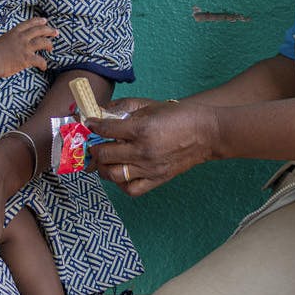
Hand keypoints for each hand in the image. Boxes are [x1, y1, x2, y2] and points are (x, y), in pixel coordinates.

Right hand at [0, 18, 58, 79]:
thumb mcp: (2, 41)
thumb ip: (10, 41)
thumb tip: (14, 45)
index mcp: (14, 32)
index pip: (29, 24)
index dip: (38, 21)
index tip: (45, 20)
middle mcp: (21, 37)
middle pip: (39, 30)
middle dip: (49, 30)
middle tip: (56, 32)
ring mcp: (25, 47)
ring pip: (43, 42)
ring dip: (49, 44)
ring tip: (51, 48)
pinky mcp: (27, 58)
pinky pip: (40, 60)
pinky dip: (43, 64)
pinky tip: (44, 67)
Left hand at [87, 98, 217, 195]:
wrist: (206, 133)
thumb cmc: (179, 116)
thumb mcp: (150, 106)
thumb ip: (124, 109)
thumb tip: (101, 112)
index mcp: (141, 129)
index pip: (106, 130)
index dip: (93, 126)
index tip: (89, 124)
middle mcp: (143, 151)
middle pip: (105, 155)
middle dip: (94, 148)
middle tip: (93, 144)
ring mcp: (150, 168)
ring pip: (113, 175)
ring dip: (103, 168)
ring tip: (104, 160)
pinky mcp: (157, 179)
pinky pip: (131, 189)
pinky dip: (121, 183)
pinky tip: (120, 172)